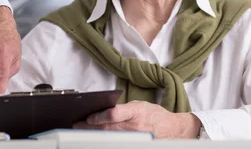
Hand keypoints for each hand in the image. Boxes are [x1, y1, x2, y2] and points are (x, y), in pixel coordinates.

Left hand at [73, 101, 201, 138]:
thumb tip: (102, 110)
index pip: (114, 114)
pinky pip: (117, 142)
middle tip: (77, 125)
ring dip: (94, 134)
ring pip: (110, 137)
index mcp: (136, 112)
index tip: (88, 117)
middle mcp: (136, 126)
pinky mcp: (137, 144)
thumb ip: (122, 108)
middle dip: (90, 127)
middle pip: (108, 128)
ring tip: (82, 131)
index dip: (99, 117)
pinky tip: (96, 138)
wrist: (173, 129)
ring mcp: (136, 138)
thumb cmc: (155, 114)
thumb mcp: (139, 105)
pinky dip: (105, 140)